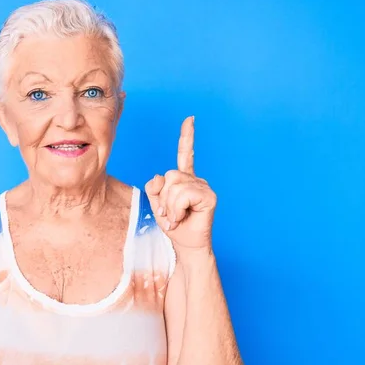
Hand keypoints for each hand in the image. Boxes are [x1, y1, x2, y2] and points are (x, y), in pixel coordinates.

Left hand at [144, 116, 216, 251]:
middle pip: (169, 176)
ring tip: (177, 217)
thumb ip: (155, 188)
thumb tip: (162, 177)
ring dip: (170, 206)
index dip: (187, 136)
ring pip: (174, 187)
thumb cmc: (174, 226)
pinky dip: (177, 209)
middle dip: (163, 198)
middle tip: (170, 214)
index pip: (185, 154)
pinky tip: (183, 217)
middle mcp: (196, 179)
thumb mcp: (156, 204)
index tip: (190, 118)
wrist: (186, 245)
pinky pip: (183, 195)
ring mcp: (204, 187)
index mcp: (184, 179)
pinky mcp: (209, 196)